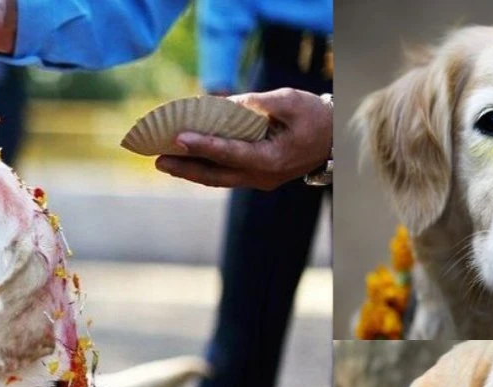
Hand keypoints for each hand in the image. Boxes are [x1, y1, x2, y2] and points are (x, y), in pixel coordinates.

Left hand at [154, 88, 332, 190]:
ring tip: (163, 161)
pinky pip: (226, 174)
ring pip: (219, 178)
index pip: (231, 153)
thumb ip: (254, 104)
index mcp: (272, 159)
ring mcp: (259, 180)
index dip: (204, 145)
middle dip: (186, 168)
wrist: (335, 140)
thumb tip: (220, 106)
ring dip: (190, 170)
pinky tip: (186, 158)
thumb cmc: (315, 117)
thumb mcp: (288, 101)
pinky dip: (205, 166)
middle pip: (217, 175)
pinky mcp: (257, 176)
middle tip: (157, 159)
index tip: (179, 137)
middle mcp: (263, 176)